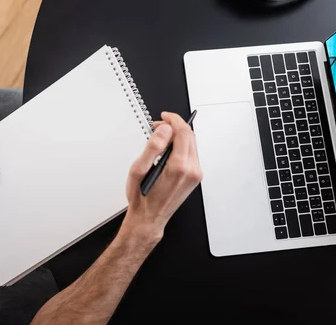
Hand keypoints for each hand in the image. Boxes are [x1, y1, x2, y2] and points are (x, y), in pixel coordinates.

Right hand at [122, 112, 202, 240]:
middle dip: (175, 127)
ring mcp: (195, 175)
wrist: (149, 219)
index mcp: (179, 167)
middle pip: (190, 136)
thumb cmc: (142, 198)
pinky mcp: (195, 177)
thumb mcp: (139, 170)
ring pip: (191, 144)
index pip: (184, 132)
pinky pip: (191, 154)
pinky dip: (181, 146)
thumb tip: (165, 130)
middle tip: (159, 126)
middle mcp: (192, 171)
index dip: (174, 120)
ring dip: (178, 136)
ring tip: (160, 138)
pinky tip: (168, 149)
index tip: (165, 117)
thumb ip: (153, 147)